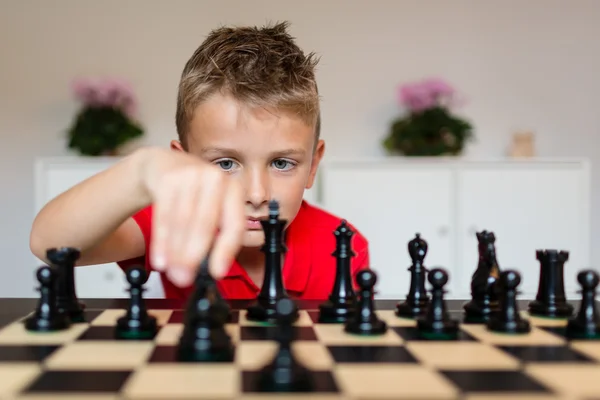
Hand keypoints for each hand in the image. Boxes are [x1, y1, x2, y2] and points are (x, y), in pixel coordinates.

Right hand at [139, 148, 244, 285]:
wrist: (165, 165)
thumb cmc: (194, 193)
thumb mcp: (212, 207)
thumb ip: (215, 235)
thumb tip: (210, 270)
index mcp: (233, 190)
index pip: (234, 224)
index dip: (226, 250)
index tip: (217, 273)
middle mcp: (215, 179)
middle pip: (205, 223)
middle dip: (194, 255)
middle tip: (185, 278)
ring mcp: (192, 175)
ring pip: (183, 221)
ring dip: (176, 251)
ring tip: (173, 273)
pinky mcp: (168, 179)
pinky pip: (164, 215)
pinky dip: (162, 241)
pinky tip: (160, 259)